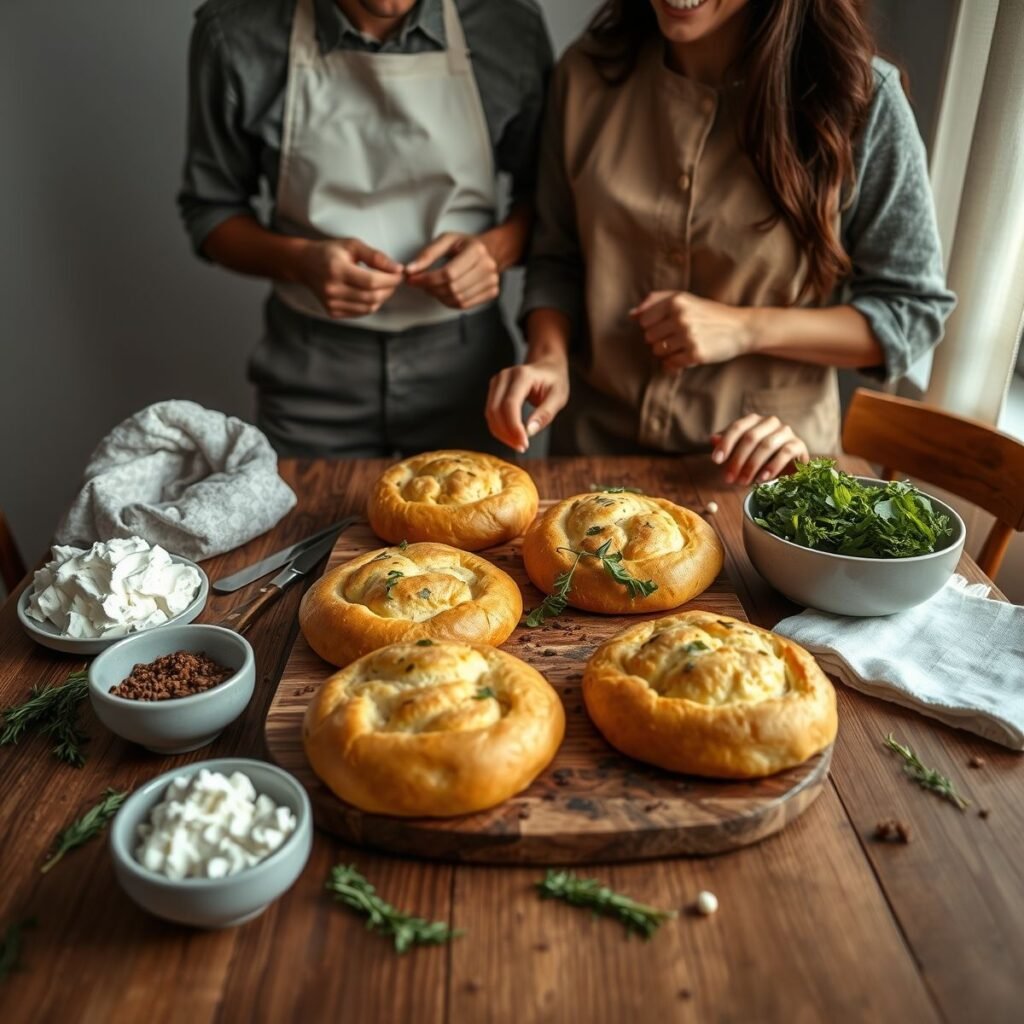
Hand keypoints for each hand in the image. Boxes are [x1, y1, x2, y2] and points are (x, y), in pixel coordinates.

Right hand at [296, 238, 403, 318]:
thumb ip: (375, 256)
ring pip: (368, 308)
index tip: (399, 274)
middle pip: (372, 297)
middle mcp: (332, 290)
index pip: (371, 281)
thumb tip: (397, 268)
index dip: (390, 280)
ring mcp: (331, 303)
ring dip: (382, 298)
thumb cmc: (330, 252)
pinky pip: (360, 312)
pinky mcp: (333, 312)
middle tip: (394, 280)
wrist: (305, 264)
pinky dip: (371, 304)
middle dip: (389, 289)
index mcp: (337, 270)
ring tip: (384, 286)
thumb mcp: (352, 246)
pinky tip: (371, 293)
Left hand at [405, 232, 499, 309]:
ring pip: (458, 299)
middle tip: (421, 283)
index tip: (413, 279)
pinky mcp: (491, 292)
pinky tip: (444, 292)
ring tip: (432, 287)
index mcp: (476, 250)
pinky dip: (449, 302)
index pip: (448, 273)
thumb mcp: (445, 241)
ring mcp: (492, 281)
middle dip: (431, 289)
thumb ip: (427, 254)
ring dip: (439, 296)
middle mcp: (487, 267)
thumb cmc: (464, 245)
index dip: (427, 279)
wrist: (488, 251)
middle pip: (453, 288)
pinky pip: (464, 305)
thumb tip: (410, 270)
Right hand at [486, 356, 569, 452]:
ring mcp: (497, 381)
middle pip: (496, 410)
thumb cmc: (554, 380)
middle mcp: (505, 376)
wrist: (547, 365)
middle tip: (521, 447)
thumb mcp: (558, 397)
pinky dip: (499, 427)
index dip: (514, 427)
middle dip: (506, 433)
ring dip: (501, 432)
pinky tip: (511, 435)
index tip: (523, 443)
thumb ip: (545, 414)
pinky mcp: (494, 389)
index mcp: (522, 375)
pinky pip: (491, 412)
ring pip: (490, 413)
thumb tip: (529, 432)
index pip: (510, 405)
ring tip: (518, 443)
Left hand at [631, 291, 754, 369]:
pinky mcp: (696, 354)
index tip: (666, 325)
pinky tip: (685, 357)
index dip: (652, 326)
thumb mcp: (685, 298)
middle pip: (648, 337)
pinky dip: (674, 364)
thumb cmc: (709, 313)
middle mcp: (681, 317)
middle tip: (676, 337)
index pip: (644, 320)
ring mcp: (689, 336)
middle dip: (659, 339)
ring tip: (682, 345)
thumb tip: (631, 314)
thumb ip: (656, 301)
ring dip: (666, 352)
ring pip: (657, 351)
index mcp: (676, 301)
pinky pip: (670, 364)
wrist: (741, 328)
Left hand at [711, 414, 808, 484]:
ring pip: (766, 445)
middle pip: (750, 437)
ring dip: (752, 465)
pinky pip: (785, 453)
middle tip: (729, 479)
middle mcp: (770, 422)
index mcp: (754, 420)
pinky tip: (762, 479)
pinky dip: (772, 467)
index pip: (737, 427)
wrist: (787, 467)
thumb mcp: (739, 453)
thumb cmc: (758, 459)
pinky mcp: (798, 444)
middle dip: (737, 459)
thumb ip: (727, 445)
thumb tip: (713, 439)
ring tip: (743, 482)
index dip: (726, 443)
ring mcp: (786, 432)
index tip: (716, 461)